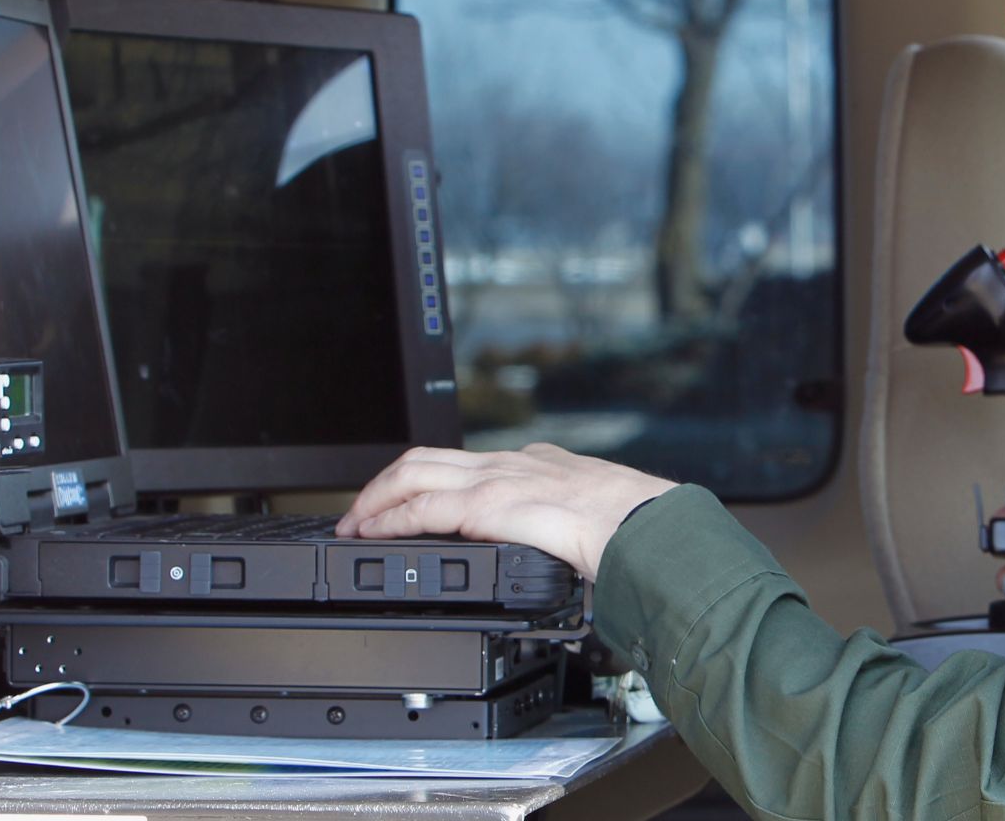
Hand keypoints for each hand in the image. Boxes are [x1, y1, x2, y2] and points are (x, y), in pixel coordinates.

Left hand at [334, 442, 676, 578]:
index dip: (426, 479)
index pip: (465, 462)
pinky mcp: (490, 504)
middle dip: (384, 483)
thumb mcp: (592, 514)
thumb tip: (557, 546)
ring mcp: (499, 479)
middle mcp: (512, 463)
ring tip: (355, 522)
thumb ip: (564, 520)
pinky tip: (373, 533)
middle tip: (361, 511)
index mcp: (537, 464)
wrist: (650, 528)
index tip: (407, 501)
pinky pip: (425, 506)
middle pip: (427, 458)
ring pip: (415, 472)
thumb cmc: (635, 528)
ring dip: (376, 498)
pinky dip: (390, 518)